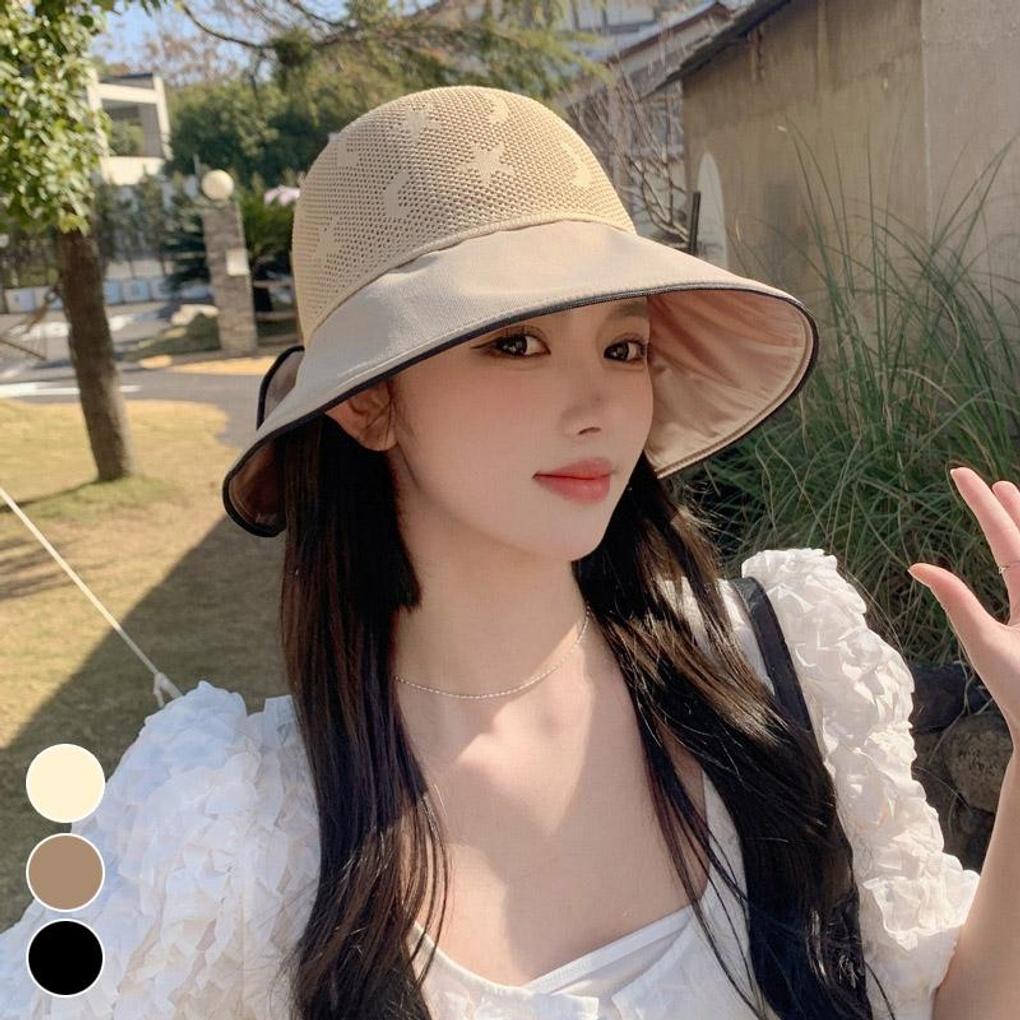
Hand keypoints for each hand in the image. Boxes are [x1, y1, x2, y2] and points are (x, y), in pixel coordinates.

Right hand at [908, 466, 1019, 742]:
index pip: (1005, 536)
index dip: (982, 503)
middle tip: (985, 481)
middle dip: (1008, 506)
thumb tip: (920, 567)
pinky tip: (1012, 550)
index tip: (961, 474)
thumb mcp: (984, 644)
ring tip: (1008, 496)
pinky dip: (1018, 554)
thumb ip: (955, 601)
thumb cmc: (1019, 689)